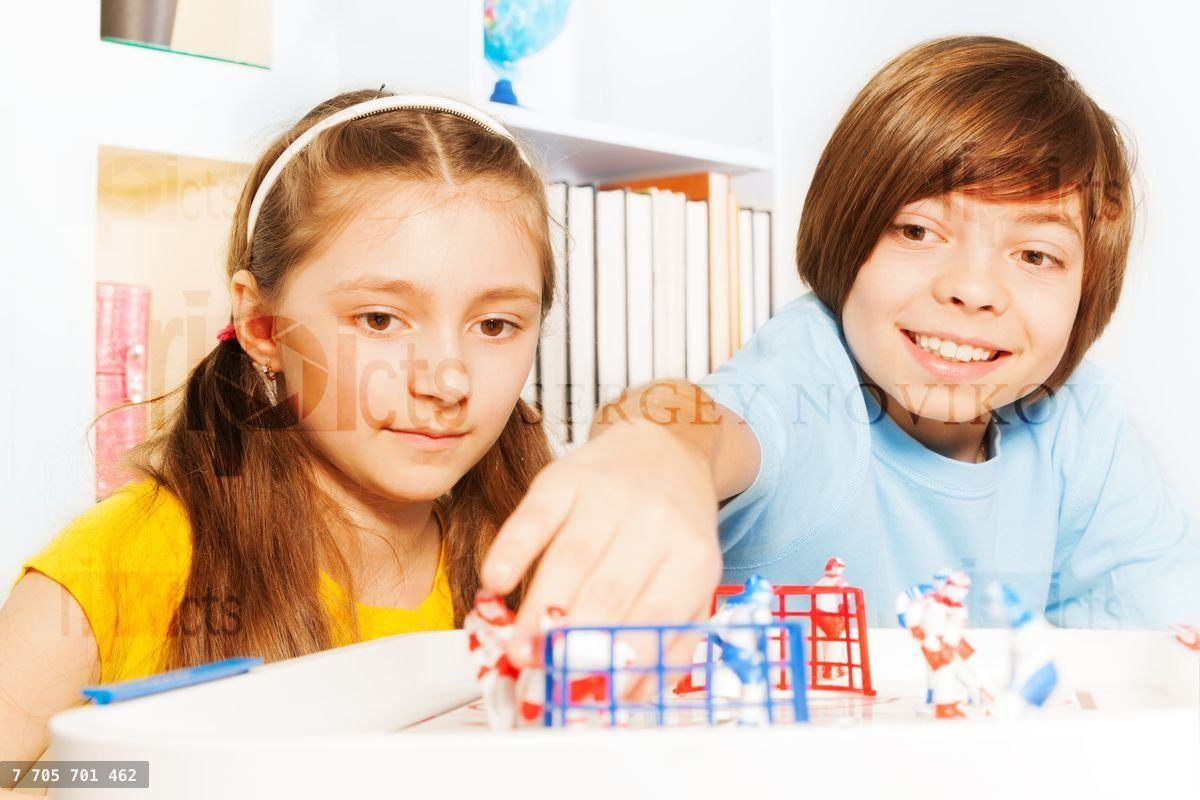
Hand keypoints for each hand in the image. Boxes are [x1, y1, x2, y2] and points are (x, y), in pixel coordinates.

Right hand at [481, 420, 721, 668]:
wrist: (663, 450)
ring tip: (519, 647)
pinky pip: (535, 516)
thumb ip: (670, 639)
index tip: (594, 692)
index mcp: (692, 558)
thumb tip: (629, 699)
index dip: (623, 658)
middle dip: (572, 639)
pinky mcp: (566, 477)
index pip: (659, 615)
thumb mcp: (691, 582)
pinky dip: (512, 550)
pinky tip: (495, 581)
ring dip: (540, 608)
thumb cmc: (672, 529)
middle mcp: (655, 523)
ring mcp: (609, 497)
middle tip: (544, 674)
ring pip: (570, 558)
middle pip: (610, 590)